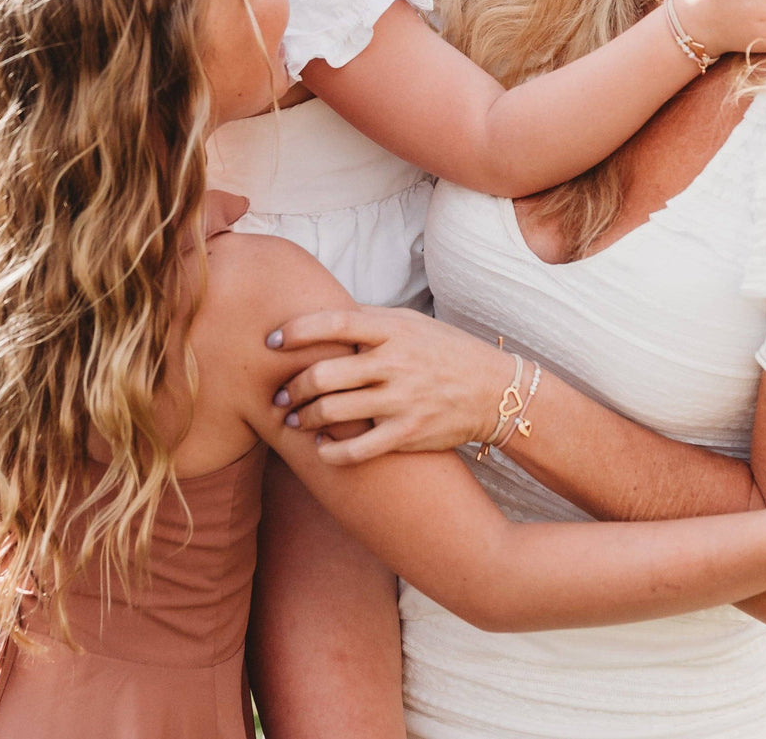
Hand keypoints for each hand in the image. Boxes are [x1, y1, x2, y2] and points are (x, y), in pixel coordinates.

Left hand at [265, 308, 515, 464]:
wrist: (492, 390)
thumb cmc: (445, 351)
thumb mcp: (413, 323)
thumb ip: (370, 321)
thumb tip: (323, 313)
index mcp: (394, 330)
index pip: (336, 324)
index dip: (298, 330)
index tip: (272, 340)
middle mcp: (396, 363)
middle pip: (325, 374)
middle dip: (294, 386)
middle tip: (282, 393)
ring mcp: (402, 401)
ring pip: (334, 412)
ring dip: (305, 418)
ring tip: (295, 419)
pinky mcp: (408, 434)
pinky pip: (357, 449)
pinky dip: (331, 451)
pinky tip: (321, 446)